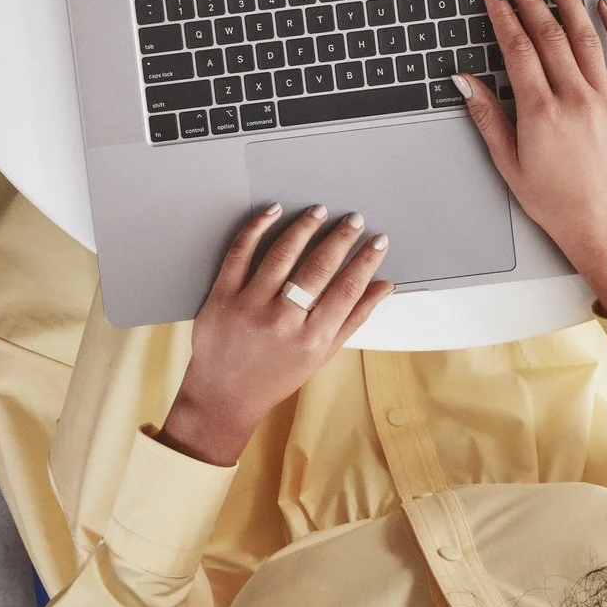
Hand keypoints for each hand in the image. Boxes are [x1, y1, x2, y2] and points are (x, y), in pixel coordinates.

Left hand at [157, 205, 392, 466]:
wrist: (223, 395)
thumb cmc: (276, 376)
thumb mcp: (321, 355)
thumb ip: (353, 319)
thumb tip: (384, 285)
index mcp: (312, 339)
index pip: (347, 289)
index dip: (366, 261)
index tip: (378, 240)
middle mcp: (283, 321)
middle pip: (318, 268)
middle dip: (340, 238)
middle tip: (354, 219)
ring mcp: (249, 306)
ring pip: (281, 254)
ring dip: (304, 227)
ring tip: (319, 212)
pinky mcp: (222, 296)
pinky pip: (240, 253)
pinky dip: (257, 228)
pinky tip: (273, 211)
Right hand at [456, 0, 606, 317]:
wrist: (603, 224)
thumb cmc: (555, 200)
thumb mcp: (507, 162)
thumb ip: (486, 115)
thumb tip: (464, 80)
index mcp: (541, 112)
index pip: (518, 48)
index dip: (502, 15)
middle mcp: (575, 98)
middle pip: (548, 34)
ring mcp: (604, 98)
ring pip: (584, 36)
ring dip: (566, 0)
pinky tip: (604, 5)